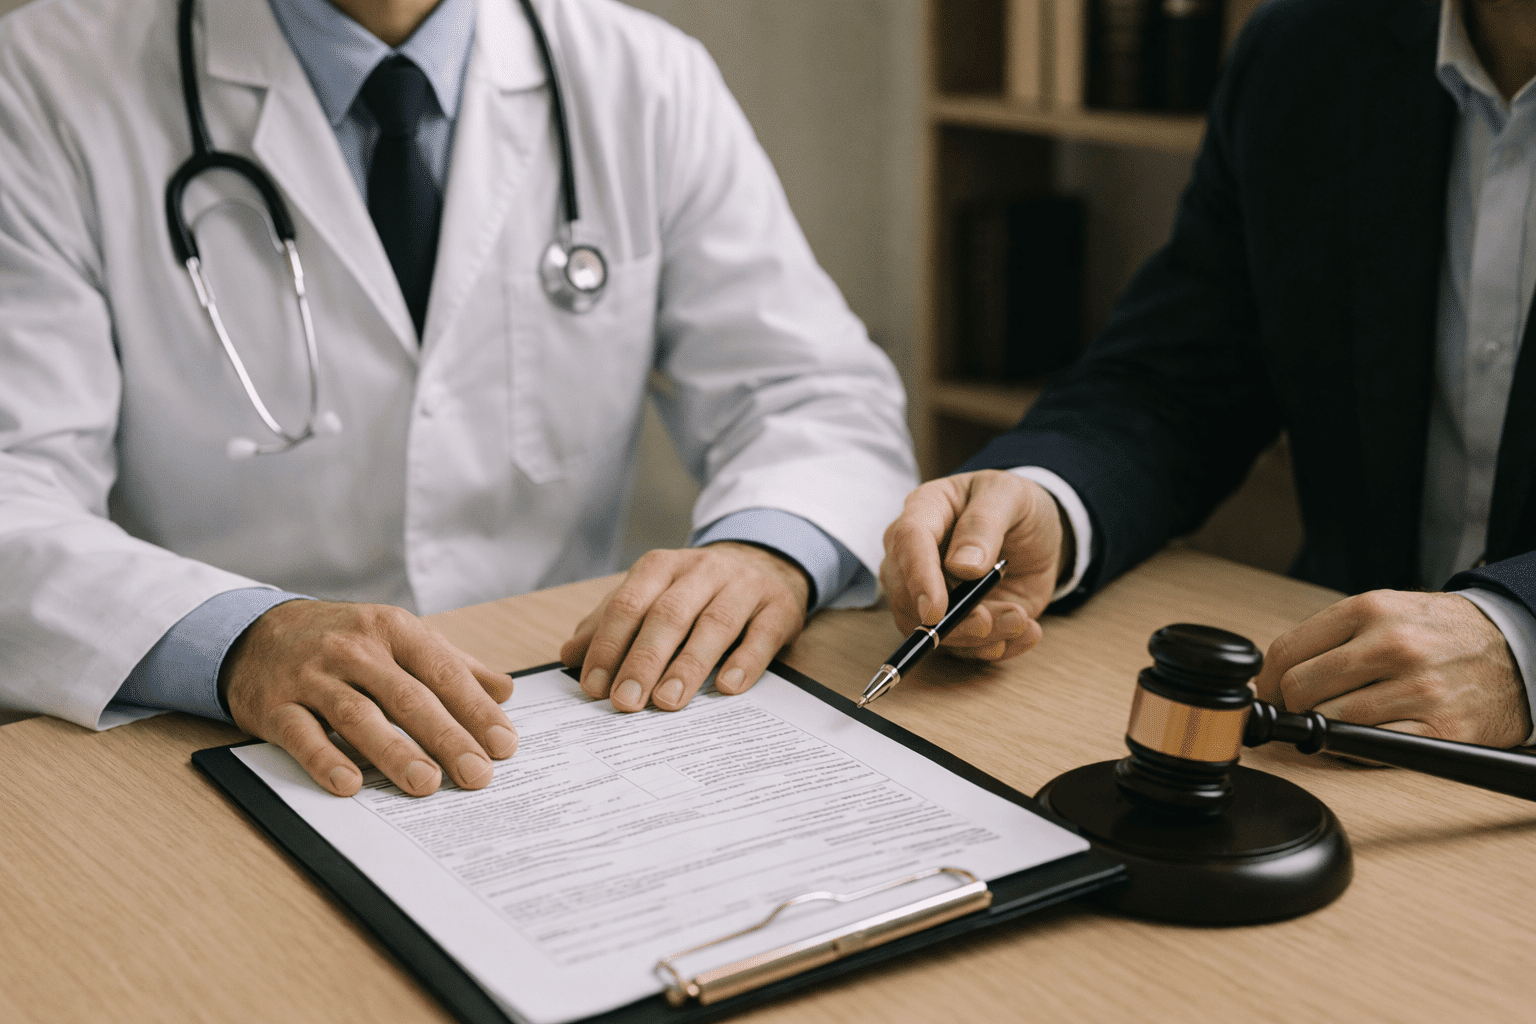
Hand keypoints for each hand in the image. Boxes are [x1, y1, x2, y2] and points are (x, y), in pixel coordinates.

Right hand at [221, 600, 517, 796]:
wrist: (257, 632)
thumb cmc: (344, 642)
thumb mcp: (399, 639)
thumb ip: (452, 665)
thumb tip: (505, 690)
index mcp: (393, 629)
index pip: (443, 672)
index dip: (475, 709)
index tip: (504, 745)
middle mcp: (354, 648)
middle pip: (407, 697)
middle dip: (446, 737)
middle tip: (476, 773)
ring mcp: (312, 676)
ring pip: (359, 715)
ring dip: (394, 751)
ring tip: (425, 783)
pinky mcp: (275, 704)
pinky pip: (302, 734)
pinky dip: (325, 760)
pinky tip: (349, 784)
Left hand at [560, 543, 810, 711]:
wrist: (764, 564)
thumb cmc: (696, 591)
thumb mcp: (652, 595)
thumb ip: (612, 622)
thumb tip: (569, 654)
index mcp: (662, 566)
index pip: (629, 604)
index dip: (609, 646)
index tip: (593, 687)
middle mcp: (703, 571)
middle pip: (668, 615)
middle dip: (643, 660)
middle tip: (626, 701)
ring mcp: (744, 587)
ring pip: (714, 624)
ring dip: (689, 665)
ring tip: (668, 701)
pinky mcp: (779, 608)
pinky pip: (761, 635)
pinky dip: (744, 662)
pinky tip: (726, 687)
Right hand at [879, 470, 1069, 660]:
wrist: (1034, 533)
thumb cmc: (1014, 504)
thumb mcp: (1010, 496)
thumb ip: (985, 524)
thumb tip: (962, 566)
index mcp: (924, 510)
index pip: (908, 542)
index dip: (919, 577)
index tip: (935, 610)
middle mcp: (915, 555)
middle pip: (907, 596)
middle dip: (948, 620)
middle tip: (988, 623)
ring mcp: (930, 591)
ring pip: (930, 629)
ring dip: (976, 638)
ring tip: (1020, 620)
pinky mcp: (952, 620)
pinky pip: (961, 647)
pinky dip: (994, 647)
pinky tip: (1026, 632)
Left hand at [1253, 590, 1531, 746]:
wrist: (1516, 647)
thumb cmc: (1439, 632)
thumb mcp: (1384, 611)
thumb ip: (1330, 636)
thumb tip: (1271, 677)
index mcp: (1370, 609)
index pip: (1287, 651)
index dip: (1266, 681)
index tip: (1266, 694)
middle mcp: (1393, 645)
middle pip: (1300, 688)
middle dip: (1289, 706)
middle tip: (1297, 712)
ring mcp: (1419, 688)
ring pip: (1330, 721)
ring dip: (1322, 729)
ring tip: (1334, 722)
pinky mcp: (1442, 729)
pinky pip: (1372, 748)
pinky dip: (1356, 747)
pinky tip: (1363, 736)